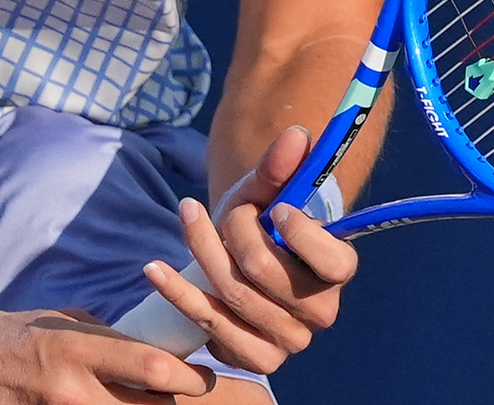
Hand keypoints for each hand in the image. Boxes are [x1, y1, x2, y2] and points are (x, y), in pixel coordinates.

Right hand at [0, 287, 217, 404]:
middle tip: (179, 396)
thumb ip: (104, 338)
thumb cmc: (4, 336)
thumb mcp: (56, 320)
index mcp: (75, 348)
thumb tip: (148, 349)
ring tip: (140, 403)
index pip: (154, 368)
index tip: (202, 376)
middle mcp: (69, 390)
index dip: (191, 377)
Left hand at [139, 126, 359, 373]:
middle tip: (226, 211)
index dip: (301, 234)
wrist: (236, 261)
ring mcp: (288, 341)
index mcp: (338, 270)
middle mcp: (320, 312)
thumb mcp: (268, 192)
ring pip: (232, 293)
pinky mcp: (252, 358)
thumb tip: (297, 135)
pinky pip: (208, 324)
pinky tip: (154, 267)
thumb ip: (282, 167)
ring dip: (203, 246)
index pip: (333, 261)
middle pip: (265, 271)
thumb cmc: (260, 223)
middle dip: (236, 229)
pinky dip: (177, 292)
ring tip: (187, 213)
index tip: (274, 208)